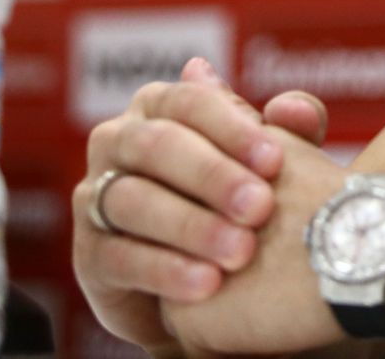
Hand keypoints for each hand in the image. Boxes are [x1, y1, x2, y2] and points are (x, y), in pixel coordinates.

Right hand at [72, 57, 331, 350]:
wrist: (207, 281)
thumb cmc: (241, 200)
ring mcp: (96, 197)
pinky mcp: (89, 255)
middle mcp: (117, 140)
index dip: (232, 128)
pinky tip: (207, 283)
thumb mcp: (269, 165)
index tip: (276, 160)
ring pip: (134, 201)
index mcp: (159, 105)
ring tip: (241, 250)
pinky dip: (166, 270)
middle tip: (261, 207)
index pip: (190, 101)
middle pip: (157, 145)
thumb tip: (295, 109)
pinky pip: (120, 257)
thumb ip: (290, 133)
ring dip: (191, 225)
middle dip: (213, 175)